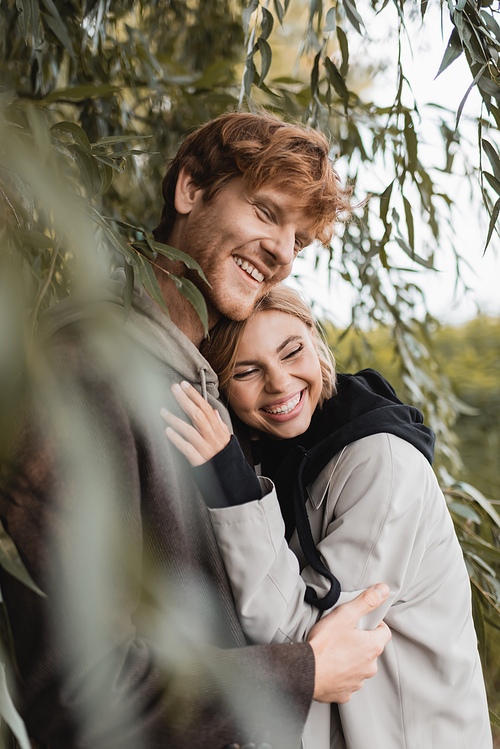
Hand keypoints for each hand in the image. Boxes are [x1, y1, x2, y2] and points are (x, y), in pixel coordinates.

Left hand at [160, 381, 230, 466]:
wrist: (229, 478)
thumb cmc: (225, 457)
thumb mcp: (226, 439)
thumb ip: (220, 425)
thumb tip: (214, 411)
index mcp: (218, 430)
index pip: (206, 408)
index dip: (195, 396)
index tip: (184, 385)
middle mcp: (212, 437)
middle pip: (198, 415)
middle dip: (185, 400)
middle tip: (174, 389)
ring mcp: (205, 449)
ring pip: (190, 431)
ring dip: (175, 420)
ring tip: (163, 411)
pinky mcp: (199, 460)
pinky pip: (187, 448)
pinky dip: (177, 439)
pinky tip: (168, 431)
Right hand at [308, 584, 390, 703]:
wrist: (305, 671)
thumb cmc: (324, 644)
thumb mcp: (345, 615)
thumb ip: (366, 601)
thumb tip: (383, 590)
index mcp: (372, 647)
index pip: (384, 632)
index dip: (374, 624)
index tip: (362, 622)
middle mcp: (370, 667)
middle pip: (371, 650)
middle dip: (361, 641)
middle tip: (343, 634)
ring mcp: (358, 682)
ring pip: (359, 666)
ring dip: (351, 659)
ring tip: (334, 650)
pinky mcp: (345, 693)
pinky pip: (347, 681)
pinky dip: (341, 674)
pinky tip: (329, 666)